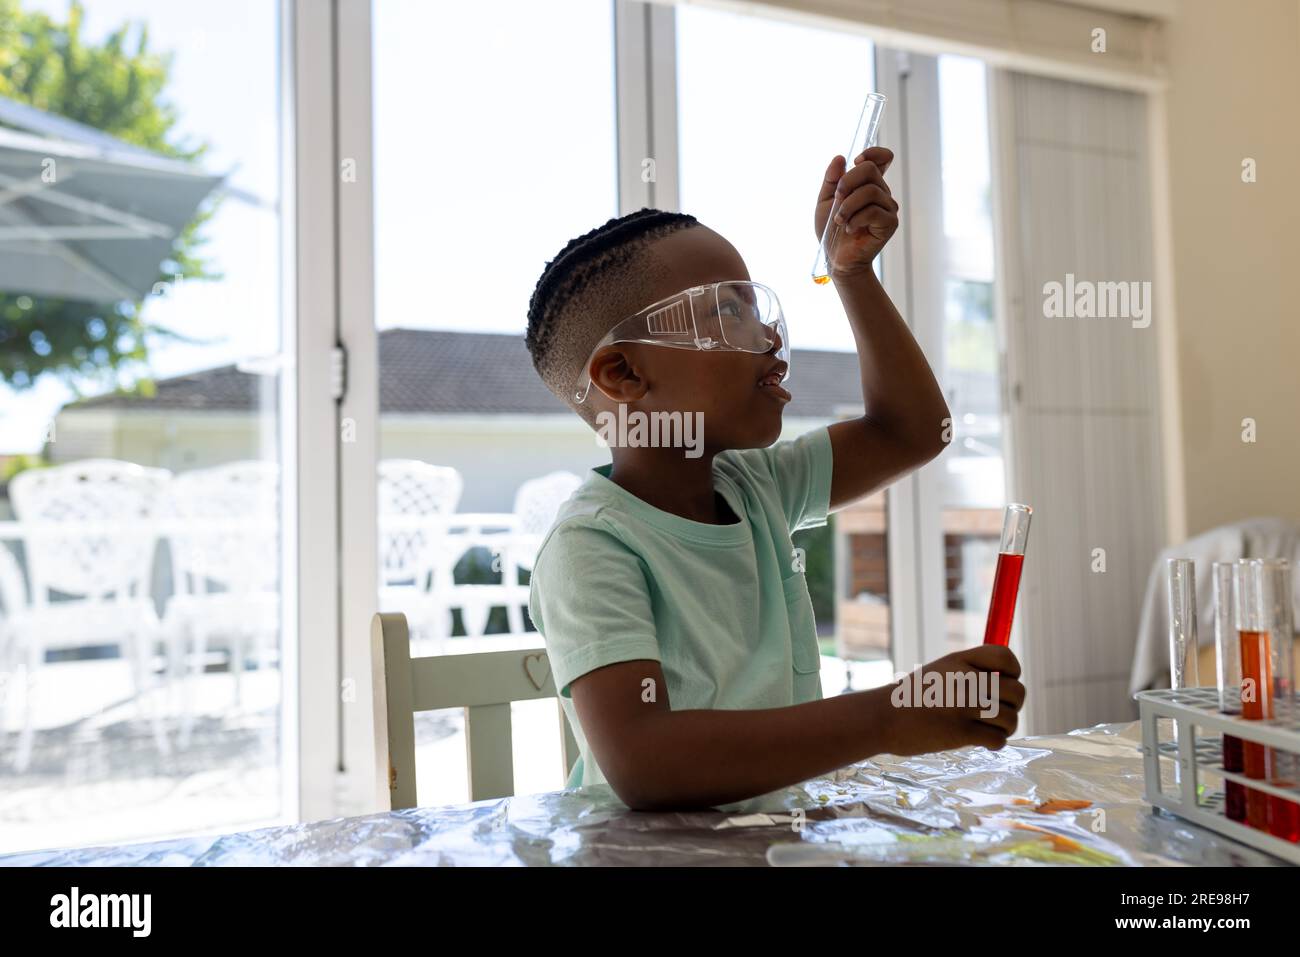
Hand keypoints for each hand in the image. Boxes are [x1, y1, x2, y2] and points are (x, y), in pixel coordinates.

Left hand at [813, 146, 898, 278]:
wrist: (836, 258)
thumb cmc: (831, 231)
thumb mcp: (825, 201)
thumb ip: (831, 179)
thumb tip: (840, 157)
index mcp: (869, 184)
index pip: (883, 158)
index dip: (872, 153)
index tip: (856, 162)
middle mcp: (882, 193)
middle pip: (870, 169)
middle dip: (847, 182)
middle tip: (837, 200)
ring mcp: (888, 208)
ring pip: (871, 191)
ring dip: (848, 205)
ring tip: (840, 221)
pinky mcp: (890, 223)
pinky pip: (873, 211)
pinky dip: (856, 219)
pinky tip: (850, 229)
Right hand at [873, 644, 1024, 755]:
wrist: (883, 718)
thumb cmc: (913, 697)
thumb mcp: (940, 672)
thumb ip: (971, 672)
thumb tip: (1008, 680)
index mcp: (960, 660)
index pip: (1006, 657)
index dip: (1014, 672)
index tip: (1003, 682)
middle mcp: (965, 679)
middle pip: (1017, 691)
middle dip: (1013, 705)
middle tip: (997, 713)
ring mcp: (963, 705)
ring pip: (1010, 718)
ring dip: (1004, 728)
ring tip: (987, 729)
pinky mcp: (961, 732)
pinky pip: (998, 739)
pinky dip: (994, 743)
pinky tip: (981, 741)